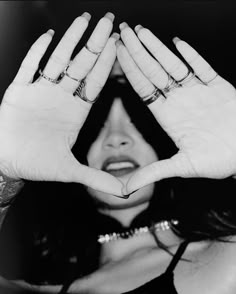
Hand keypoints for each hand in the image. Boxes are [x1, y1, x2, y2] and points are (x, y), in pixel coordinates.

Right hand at [0, 13, 122, 195]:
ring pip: (58, 60)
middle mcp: (61, 98)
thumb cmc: (36, 164)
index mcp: (75, 113)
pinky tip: (49, 35)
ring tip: (84, 20)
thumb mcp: (71, 171)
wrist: (7, 162)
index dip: (107, 65)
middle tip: (109, 22)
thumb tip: (126, 191)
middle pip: (81, 66)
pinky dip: (38, 51)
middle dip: (95, 44)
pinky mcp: (20, 90)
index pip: (95, 83)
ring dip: (70, 40)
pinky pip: (30, 66)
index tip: (119, 46)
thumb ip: (98, 178)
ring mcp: (41, 92)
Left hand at [117, 23, 235, 193]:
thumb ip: (153, 173)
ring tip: (141, 31)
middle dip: (137, 52)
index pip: (143, 89)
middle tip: (121, 32)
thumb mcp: (181, 167)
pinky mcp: (218, 86)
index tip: (116, 53)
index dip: (129, 70)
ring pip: (174, 64)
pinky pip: (202, 67)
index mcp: (167, 116)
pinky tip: (177, 42)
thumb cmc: (217, 162)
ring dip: (157, 48)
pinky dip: (191, 54)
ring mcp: (197, 92)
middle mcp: (178, 101)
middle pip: (153, 72)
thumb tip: (125, 189)